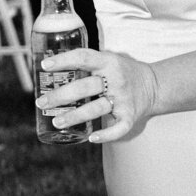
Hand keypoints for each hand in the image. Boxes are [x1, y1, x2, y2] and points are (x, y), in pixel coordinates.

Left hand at [35, 46, 158, 143]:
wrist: (154, 85)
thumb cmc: (122, 72)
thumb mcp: (108, 60)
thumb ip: (86, 63)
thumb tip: (49, 69)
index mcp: (108, 62)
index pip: (83, 57)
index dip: (63, 61)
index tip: (44, 66)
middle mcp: (116, 79)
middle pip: (85, 87)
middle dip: (61, 96)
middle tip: (41, 102)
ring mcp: (123, 99)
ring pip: (96, 109)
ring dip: (74, 116)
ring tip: (57, 122)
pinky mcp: (130, 116)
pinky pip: (118, 128)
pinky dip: (106, 135)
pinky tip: (91, 138)